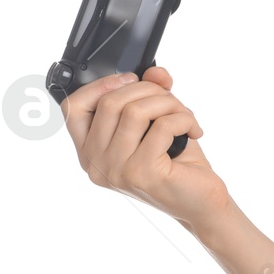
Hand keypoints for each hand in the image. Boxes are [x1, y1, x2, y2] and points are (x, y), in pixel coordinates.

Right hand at [61, 66, 232, 230]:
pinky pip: (162, 126)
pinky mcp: (141, 173)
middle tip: (171, 101)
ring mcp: (116, 171)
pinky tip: (194, 131)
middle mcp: (95, 163)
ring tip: (185, 116)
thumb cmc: (177, 163)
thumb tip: (155, 72)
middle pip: (110, 102)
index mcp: (90, 151)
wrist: (200, 200)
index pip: (73, 108)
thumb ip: (150, 94)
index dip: (101, 85)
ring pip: (136, 111)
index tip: (131, 80)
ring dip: (169, 104)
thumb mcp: (159, 122)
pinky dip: (184, 119)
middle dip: (149, 90)